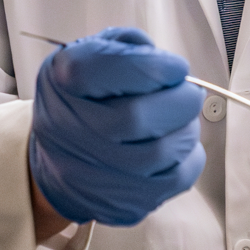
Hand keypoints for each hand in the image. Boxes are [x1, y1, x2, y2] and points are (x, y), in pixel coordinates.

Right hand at [26, 27, 205, 228]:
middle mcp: (71, 130)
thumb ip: (126, 47)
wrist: (60, 165)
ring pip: (160, 152)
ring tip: (181, 118)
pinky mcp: (121, 202)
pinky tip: (177, 145)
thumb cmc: (83, 103)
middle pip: (136, 118)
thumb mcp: (88, 58)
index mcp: (63, 82)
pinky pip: (174, 179)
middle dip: (179, 101)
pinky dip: (189, 158)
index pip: (106, 68)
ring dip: (186, 129)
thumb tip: (164, 61)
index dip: (153, 66)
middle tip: (188, 93)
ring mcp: (93, 173)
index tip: (174, 67)